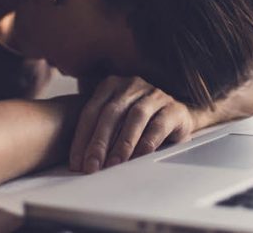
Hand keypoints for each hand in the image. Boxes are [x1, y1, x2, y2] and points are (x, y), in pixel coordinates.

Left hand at [69, 75, 195, 172]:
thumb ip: (99, 135)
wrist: (176, 117)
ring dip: (123, 142)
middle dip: (99, 142)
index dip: (82, 137)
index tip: (76, 162)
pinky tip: (140, 156)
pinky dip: (147, 141)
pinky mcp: (173, 108)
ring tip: (114, 164)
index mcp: (112, 85)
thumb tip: (80, 163)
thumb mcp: (116, 123)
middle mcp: (132, 85)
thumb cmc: (139, 123)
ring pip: (135, 116)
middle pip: (111, 112)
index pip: (91, 111)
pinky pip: (159, 124)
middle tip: (91, 166)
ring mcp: (154, 94)